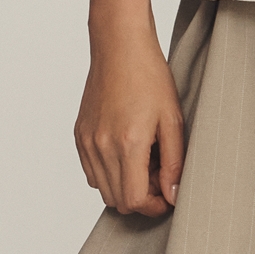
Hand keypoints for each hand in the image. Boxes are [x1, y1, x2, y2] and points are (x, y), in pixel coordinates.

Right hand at [74, 23, 184, 216]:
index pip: (134, 200)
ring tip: (145, 160)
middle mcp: (101, 147)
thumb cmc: (150, 78)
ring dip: (125, 186)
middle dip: (142, 197)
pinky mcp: (79, 135)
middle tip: (160, 174)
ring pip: (102, 189)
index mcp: (127, 143)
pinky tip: (127, 151)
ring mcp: (86, 142)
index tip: (168, 195)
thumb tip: (173, 196)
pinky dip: (109, 173)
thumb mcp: (173, 120)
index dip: (154, 206)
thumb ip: (174, 162)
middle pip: (117, 200)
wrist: (120, 48)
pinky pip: (91, 172)